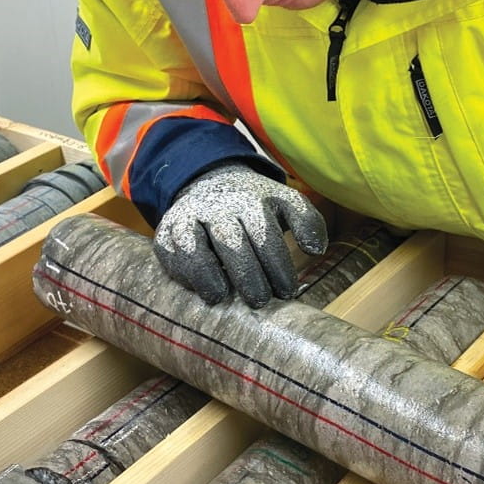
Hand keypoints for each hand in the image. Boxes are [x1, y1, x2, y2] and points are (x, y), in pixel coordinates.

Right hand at [153, 163, 327, 307]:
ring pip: (193, 246)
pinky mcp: (166, 232)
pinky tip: (201, 289)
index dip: (277, 266)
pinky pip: (171, 254)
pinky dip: (184, 273)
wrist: (209, 183)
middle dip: (247, 275)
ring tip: (221, 297)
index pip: (266, 235)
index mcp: (251, 201)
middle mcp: (218, 208)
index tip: (287, 291)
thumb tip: (317, 250)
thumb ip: (308, 221)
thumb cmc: (254, 207)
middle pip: (231, 242)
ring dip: (207, 275)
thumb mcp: (285, 203)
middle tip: (260, 300)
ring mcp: (189, 218)